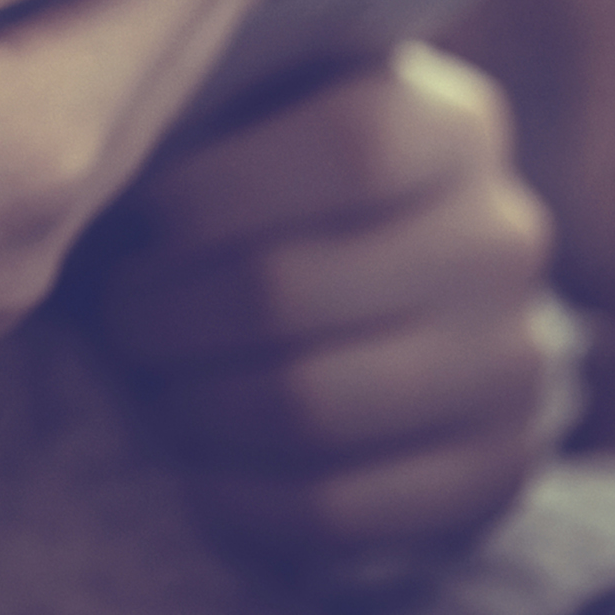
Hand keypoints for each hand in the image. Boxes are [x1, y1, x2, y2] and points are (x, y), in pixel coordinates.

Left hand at [91, 44, 575, 589]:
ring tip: (151, 385)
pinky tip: (195, 467)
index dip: (211, 190)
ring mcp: (511, 365)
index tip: (132, 218)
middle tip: (115, 318)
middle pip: (290, 290)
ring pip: (308, 407)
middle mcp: (501, 241)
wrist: (406, 297)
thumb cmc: (288, 185)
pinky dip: (238, 495)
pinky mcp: (494, 472)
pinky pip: (339, 510)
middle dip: (164, 313)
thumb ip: (213, 105)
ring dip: (193, 404)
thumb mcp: (270, 113)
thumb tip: (103, 153)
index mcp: (451, 126)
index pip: (346, 148)